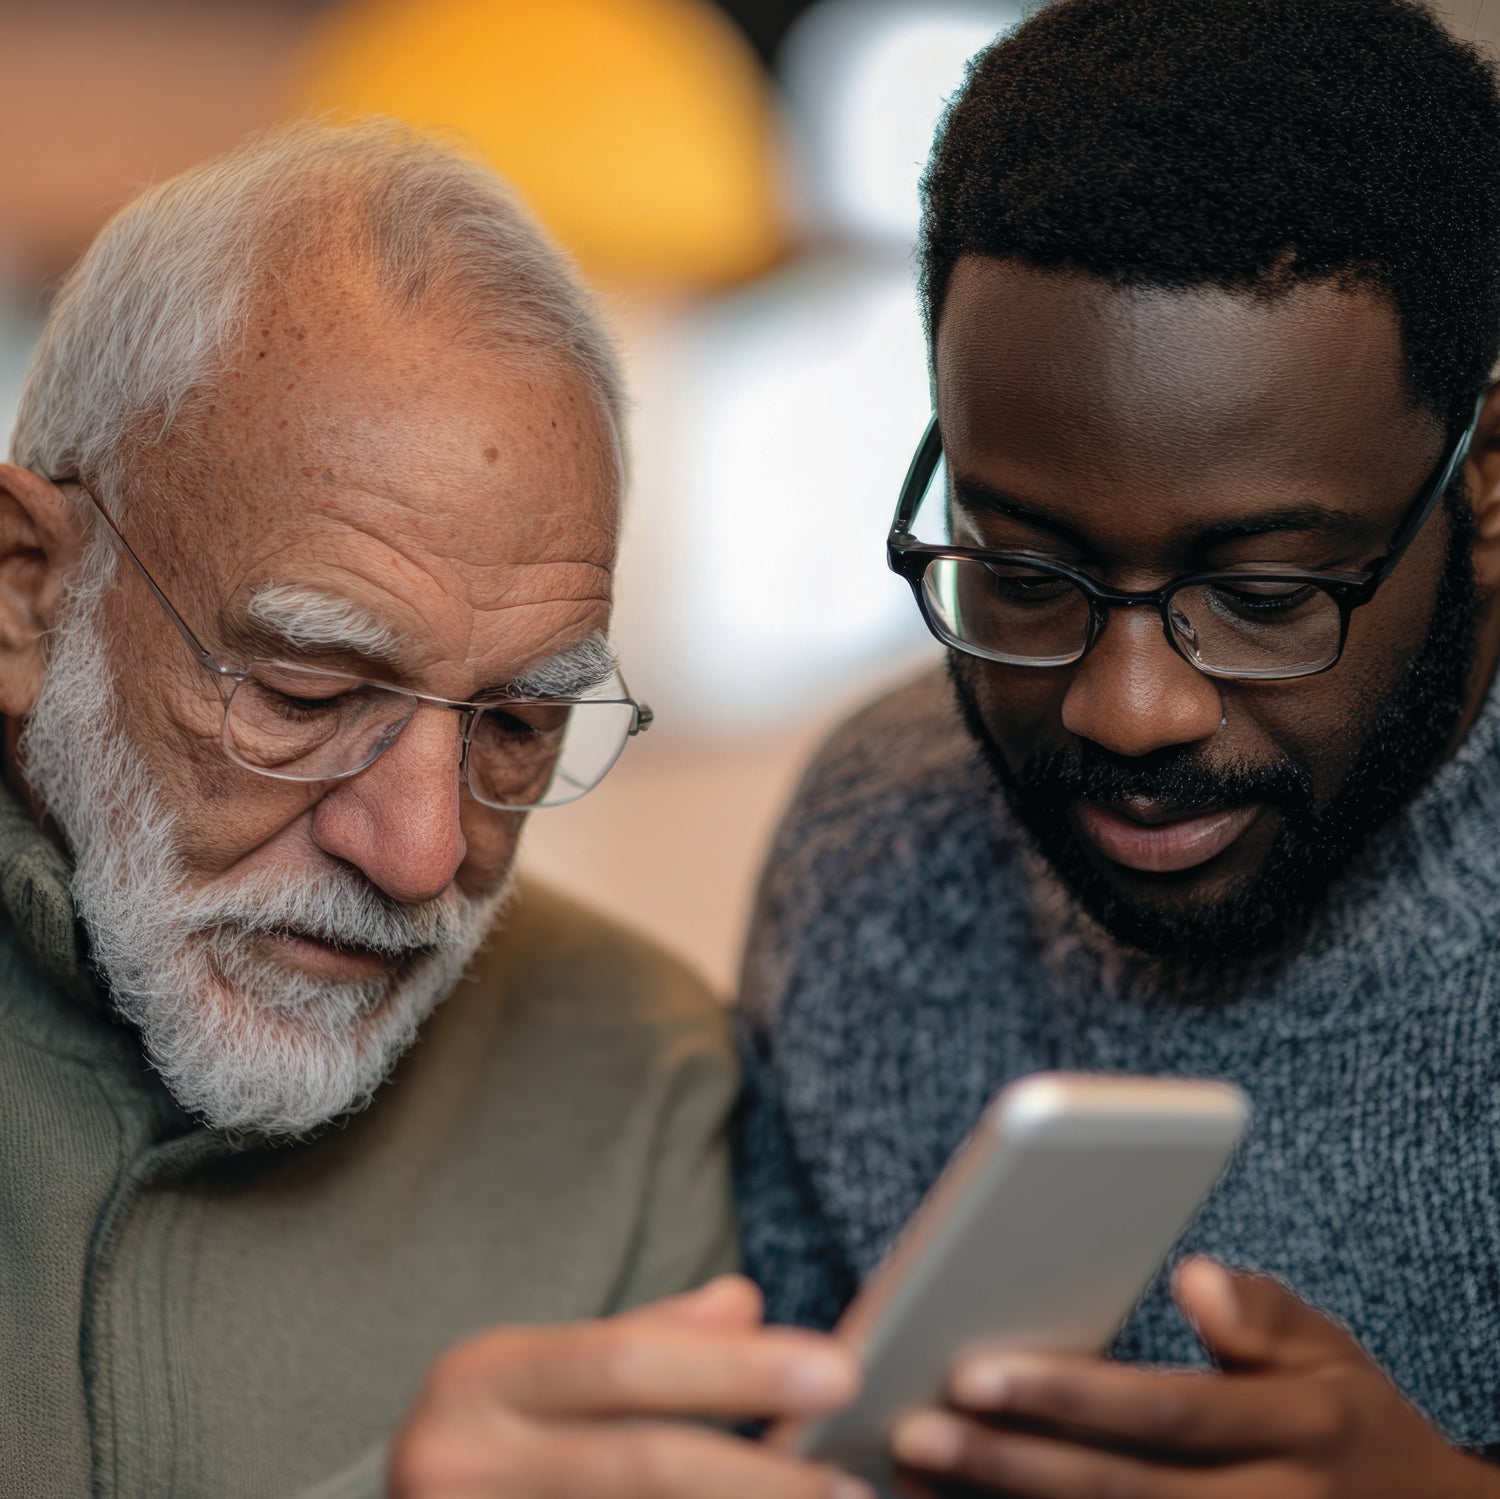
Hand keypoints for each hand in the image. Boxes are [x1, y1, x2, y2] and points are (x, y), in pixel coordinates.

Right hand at [387, 1274, 872, 1497]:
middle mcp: (457, 1463)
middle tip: (854, 1481)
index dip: (736, 1370)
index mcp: (478, 1381)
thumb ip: (645, 1340)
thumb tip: (747, 1302)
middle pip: (640, 1464)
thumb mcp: (539, 1377)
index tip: (838, 1373)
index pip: (623, 1361)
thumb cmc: (486, 1450)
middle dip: (761, 1476)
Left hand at [888, 1257, 1498, 1498]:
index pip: (1165, 1411)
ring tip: (918, 1481)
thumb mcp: (1331, 1350)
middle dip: (1009, 1466)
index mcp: (1299, 1426)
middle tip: (914, 1432)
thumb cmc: (1347, 1417)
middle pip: (1121, 1491)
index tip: (973, 1370)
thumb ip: (1264, 1311)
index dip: (1068, 1393)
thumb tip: (1193, 1277)